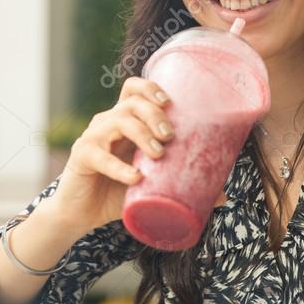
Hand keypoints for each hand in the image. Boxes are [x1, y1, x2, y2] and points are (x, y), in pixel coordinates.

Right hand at [51, 76, 175, 231]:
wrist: (81, 214)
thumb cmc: (117, 193)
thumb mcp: (151, 186)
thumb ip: (180, 185)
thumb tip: (223, 195)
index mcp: (124, 122)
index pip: (133, 89)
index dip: (150, 88)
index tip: (170, 103)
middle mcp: (107, 123)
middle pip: (131, 102)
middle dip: (154, 114)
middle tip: (170, 136)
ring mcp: (92, 137)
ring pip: (118, 121)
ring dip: (142, 134)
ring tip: (158, 154)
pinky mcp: (81, 156)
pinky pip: (100, 155)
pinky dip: (120, 167)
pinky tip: (135, 177)